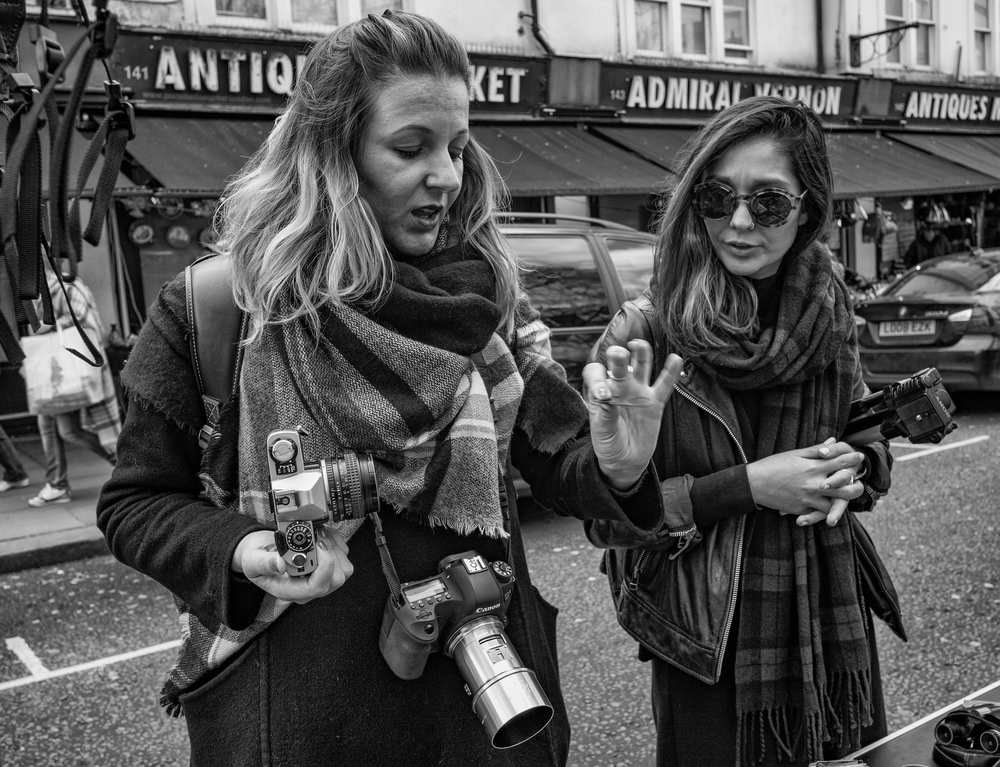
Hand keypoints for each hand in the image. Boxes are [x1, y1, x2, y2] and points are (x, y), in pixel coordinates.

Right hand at [232, 527, 353, 603]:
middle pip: (336, 579)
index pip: (317, 587)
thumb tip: (279, 565)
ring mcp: (320, 578)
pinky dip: (336, 541)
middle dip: (331, 553)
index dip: (324, 566)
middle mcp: (309, 588)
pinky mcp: (328, 566)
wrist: (261, 551)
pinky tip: (321, 534)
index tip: (317, 545)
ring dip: (334, 546)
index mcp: (291, 591)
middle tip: (316, 535)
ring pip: (344, 568)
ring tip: (317, 533)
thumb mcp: (252, 560)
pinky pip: (343, 556)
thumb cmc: (257, 558)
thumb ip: (264, 564)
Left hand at [581, 340, 683, 490]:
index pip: (595, 373)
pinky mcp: (655, 403)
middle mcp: (619, 387)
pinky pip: (664, 385)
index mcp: (601, 392)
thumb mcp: (602, 432)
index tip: (603, 394)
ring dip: (641, 353)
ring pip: (641, 366)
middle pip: (618, 363)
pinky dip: (670, 372)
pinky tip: (676, 359)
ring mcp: (638, 392)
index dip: (597, 378)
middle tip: (617, 355)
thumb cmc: (608, 444)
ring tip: (638, 345)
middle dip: (618, 356)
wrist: (625, 461)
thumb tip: (606, 399)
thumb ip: (604, 415)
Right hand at [747, 438, 865, 526]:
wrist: (754, 484)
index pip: (841, 462)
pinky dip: (824, 510)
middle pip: (846, 488)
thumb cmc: (773, 465)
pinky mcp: (802, 510)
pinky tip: (829, 506)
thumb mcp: (794, 454)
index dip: (853, 458)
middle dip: (857, 485)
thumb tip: (833, 441)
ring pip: (836, 504)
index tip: (859, 456)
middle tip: (858, 481)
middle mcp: (814, 484)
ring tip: (846, 496)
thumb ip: (816, 450)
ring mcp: (809, 499)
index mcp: (813, 467)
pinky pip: (819, 512)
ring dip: (843, 500)